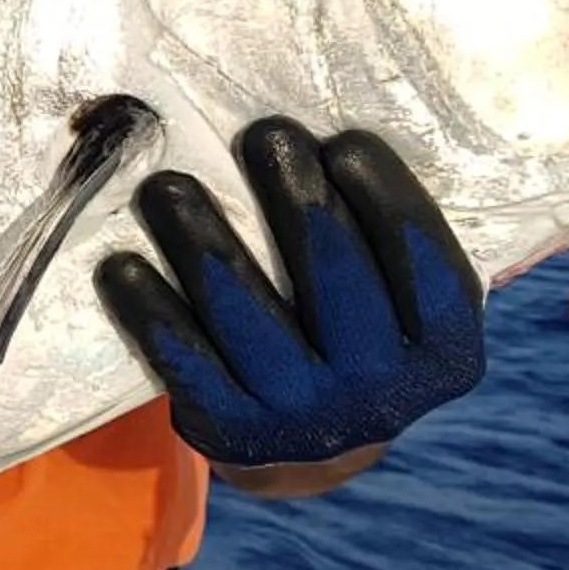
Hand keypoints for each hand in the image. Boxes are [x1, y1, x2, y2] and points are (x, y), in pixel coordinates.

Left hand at [95, 118, 485, 470]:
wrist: (309, 446)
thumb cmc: (358, 327)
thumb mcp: (406, 301)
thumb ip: (400, 238)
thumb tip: (374, 123)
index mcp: (445, 356)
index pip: (428, 270)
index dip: (389, 200)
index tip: (345, 141)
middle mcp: (381, 395)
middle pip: (334, 281)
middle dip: (296, 199)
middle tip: (264, 135)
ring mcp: (306, 419)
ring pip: (247, 316)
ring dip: (203, 240)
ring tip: (167, 184)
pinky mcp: (234, 433)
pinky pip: (186, 362)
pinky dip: (151, 309)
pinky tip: (123, 263)